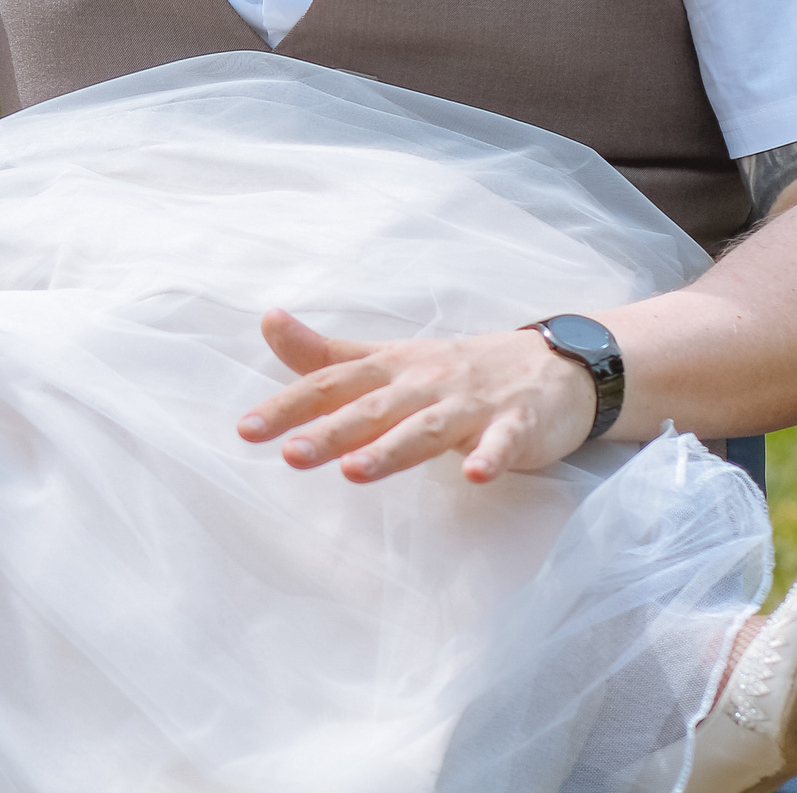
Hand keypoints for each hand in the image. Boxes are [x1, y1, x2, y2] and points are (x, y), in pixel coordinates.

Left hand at [234, 309, 596, 484]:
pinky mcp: (517, 425)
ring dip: (392, 450)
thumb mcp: (387, 358)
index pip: (330, 385)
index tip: (245, 430)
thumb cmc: (454, 368)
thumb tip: (266, 321)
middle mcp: (424, 383)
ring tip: (355, 472)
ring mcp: (471, 404)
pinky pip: (503, 443)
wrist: (551, 364)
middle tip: (289, 454)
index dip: (287, 406)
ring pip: (426, 429)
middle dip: (329, 432)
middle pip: (370, 410)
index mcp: (389, 369)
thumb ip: (326, 353)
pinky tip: (474, 475)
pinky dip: (490, 456)